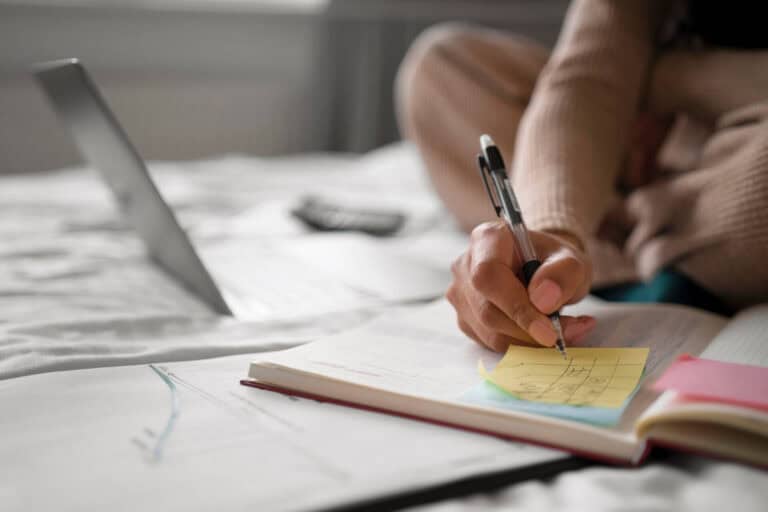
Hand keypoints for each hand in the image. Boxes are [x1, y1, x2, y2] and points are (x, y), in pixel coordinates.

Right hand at [446, 221, 595, 351]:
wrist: (543, 269)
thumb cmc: (553, 262)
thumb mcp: (571, 260)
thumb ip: (563, 274)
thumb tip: (543, 301)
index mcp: (487, 239)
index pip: (488, 276)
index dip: (515, 307)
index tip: (549, 331)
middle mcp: (465, 265)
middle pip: (487, 310)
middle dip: (529, 330)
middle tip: (569, 331)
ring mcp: (461, 294)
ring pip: (490, 332)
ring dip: (530, 340)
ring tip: (565, 329)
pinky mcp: (465, 318)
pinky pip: (491, 342)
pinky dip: (522, 345)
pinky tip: (544, 332)